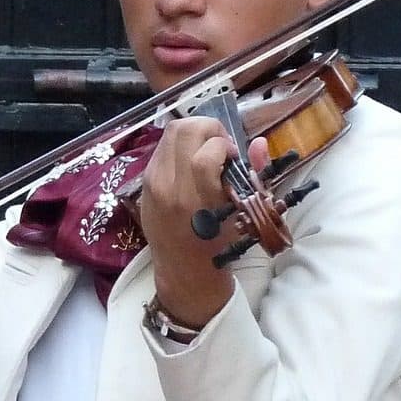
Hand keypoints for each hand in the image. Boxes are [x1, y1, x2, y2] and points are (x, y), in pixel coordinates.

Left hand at [135, 117, 270, 328]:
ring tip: (206, 151)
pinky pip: (160, 150)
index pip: (208, 151)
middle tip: (220, 145)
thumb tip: (257, 143)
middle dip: (208, 128)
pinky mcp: (142, 185)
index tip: (234, 157)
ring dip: (192, 134)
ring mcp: (151, 185)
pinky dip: (178, 147)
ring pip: (168, 134)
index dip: (226, 145)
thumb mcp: (242, 214)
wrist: (184, 272)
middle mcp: (169, 188)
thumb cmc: (219, 246)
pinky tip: (190, 162)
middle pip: (182, 129)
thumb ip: (253, 175)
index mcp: (197, 199)